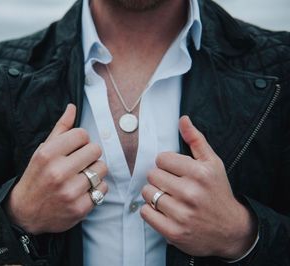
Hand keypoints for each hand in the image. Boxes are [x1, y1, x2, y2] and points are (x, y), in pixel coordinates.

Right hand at [6, 104, 107, 234]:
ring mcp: (69, 192)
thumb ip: (60, 129)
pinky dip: (96, 189)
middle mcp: (58, 172)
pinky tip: (83, 190)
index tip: (74, 148)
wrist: (25, 212)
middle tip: (79, 162)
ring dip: (95, 171)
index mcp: (48, 154)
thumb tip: (72, 107)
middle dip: (90, 155)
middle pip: (95, 150)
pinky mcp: (79, 208)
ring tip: (81, 176)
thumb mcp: (42, 151)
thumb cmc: (36, 177)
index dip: (81, 140)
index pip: (82, 134)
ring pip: (102, 169)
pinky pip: (103, 189)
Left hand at [141, 116, 256, 258]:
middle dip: (159, 179)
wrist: (231, 230)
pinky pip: (145, 212)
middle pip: (152, 175)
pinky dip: (150, 211)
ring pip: (147, 193)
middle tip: (171, 185)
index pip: (161, 158)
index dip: (166, 164)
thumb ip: (196, 140)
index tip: (175, 171)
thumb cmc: (217, 192)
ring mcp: (182, 214)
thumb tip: (182, 119)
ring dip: (153, 195)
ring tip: (168, 198)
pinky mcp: (173, 231)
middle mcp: (191, 192)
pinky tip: (163, 211)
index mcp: (200, 172)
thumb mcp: (213, 163)